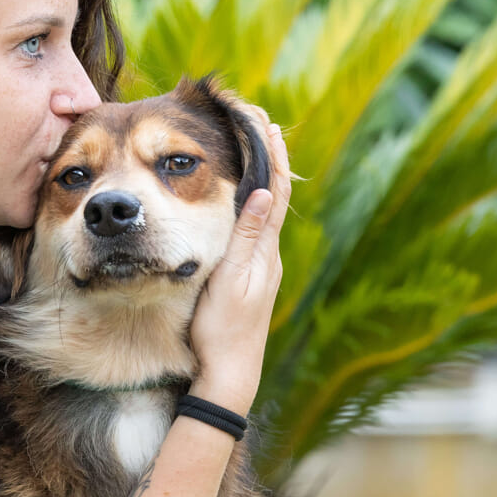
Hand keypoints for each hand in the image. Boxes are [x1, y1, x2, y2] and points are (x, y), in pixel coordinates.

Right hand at [188, 113, 290, 414]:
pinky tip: (246, 200)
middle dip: (270, 157)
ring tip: (257, 148)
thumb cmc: (221, 331)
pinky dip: (253, 201)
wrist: (228, 374)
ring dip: (263, 176)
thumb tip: (265, 191)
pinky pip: (256, 228)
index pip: (275, 192)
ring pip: (267, 210)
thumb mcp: (229, 281)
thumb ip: (246, 236)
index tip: (267, 123)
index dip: (272, 156)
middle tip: (262, 122)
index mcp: (265, 252)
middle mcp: (268, 255)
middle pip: (275, 195)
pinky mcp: (250, 277)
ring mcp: (261, 267)